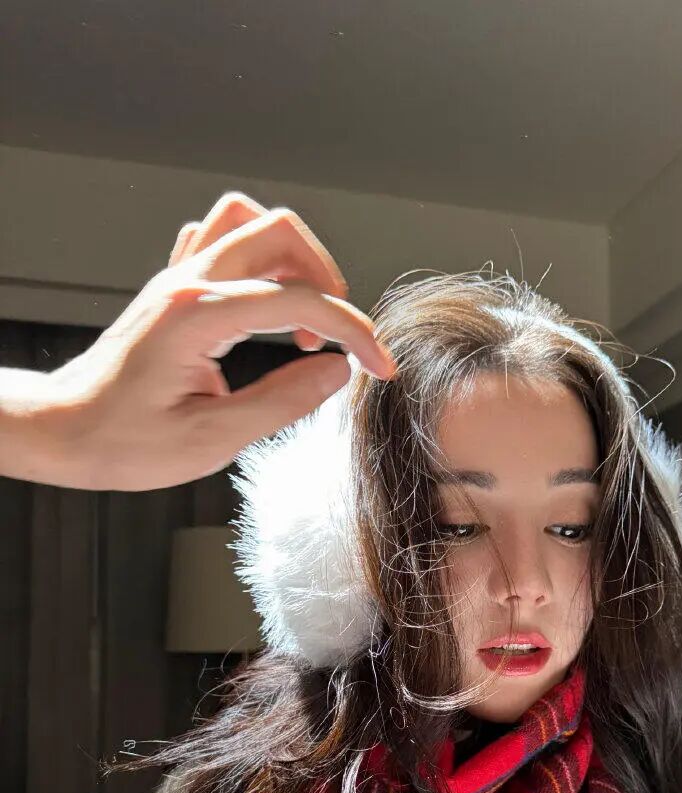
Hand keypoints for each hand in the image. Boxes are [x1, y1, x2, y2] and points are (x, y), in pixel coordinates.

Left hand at [18, 191, 395, 490]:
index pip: (299, 300)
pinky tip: (262, 306)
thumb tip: (337, 373)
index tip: (377, 367)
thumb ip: (281, 404)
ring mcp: (176, 278)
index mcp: (198, 316)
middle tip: (337, 335)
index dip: (352, 331)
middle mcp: (187, 282)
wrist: (62, 430)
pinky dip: (256, 260)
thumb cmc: (122, 441)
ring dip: (291, 260)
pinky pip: (219, 239)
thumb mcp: (210, 440)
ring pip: (249, 221)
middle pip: (279, 231)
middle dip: (327, 279)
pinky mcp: (171, 287)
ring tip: (301, 316)